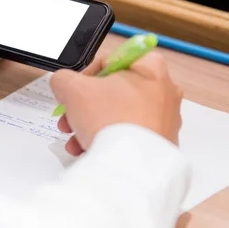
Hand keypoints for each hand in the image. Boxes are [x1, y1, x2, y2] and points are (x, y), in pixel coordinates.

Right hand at [49, 52, 182, 155]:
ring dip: (91, 125)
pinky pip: (129, 136)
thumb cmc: (109, 118)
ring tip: (74, 140)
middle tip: (68, 119)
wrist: (131, 165)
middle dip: (84, 107)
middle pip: (113, 92)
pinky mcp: (162, 143)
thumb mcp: (72, 88)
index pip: (110, 61)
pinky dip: (108, 141)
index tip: (72, 92)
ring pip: (119, 116)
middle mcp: (164, 90)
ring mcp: (165, 119)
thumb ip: (63, 79)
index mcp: (150, 68)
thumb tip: (64, 85)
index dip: (84, 77)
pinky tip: (88, 151)